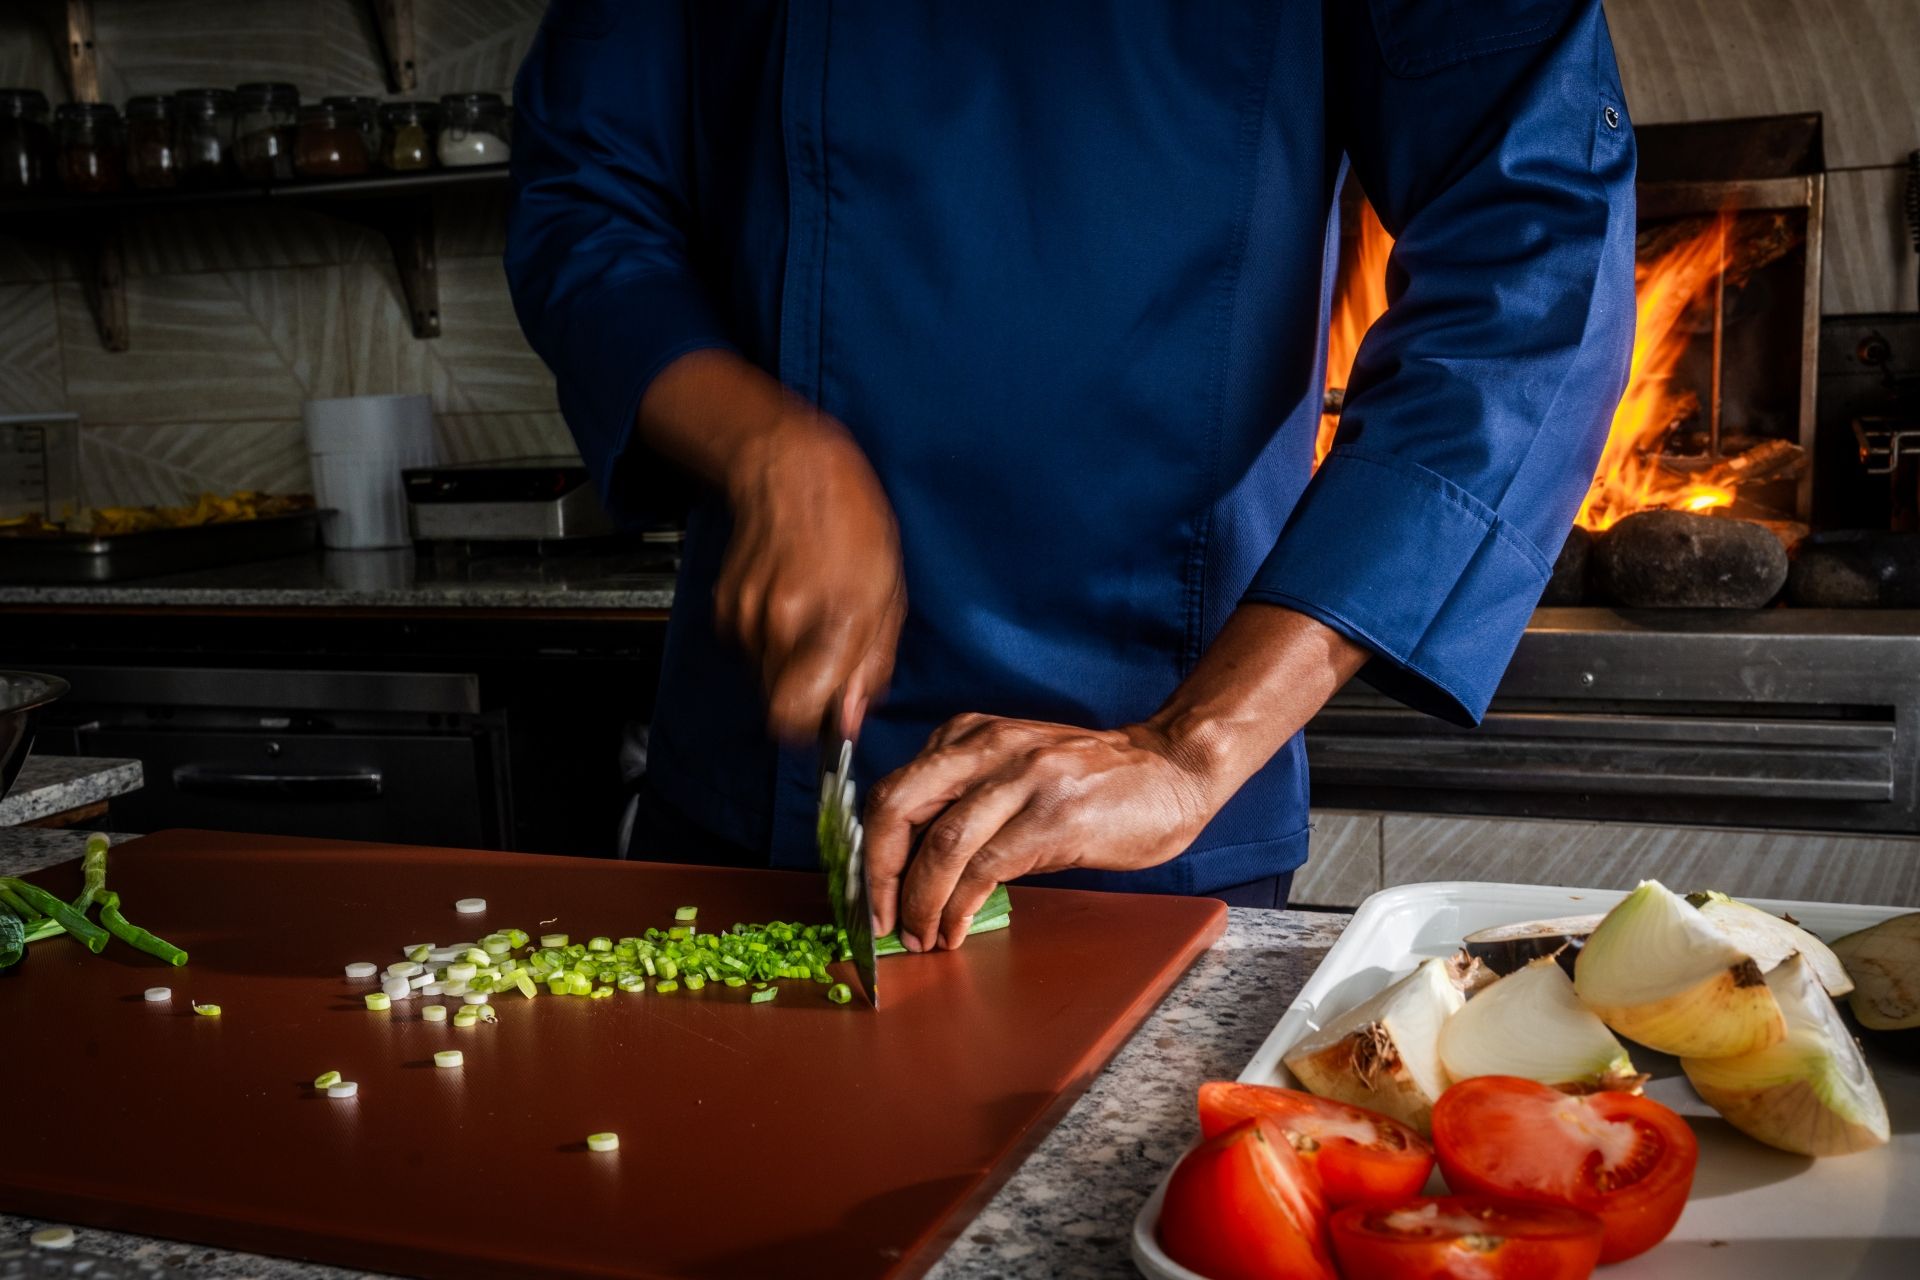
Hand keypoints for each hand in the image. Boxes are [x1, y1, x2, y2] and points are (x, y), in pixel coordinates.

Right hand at [639, 351, 905, 739]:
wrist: (791, 468)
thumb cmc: (850, 522)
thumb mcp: (888, 595)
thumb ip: (871, 664)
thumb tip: (850, 717)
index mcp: (831, 621)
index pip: (796, 716)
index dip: (812, 728)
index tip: (828, 717)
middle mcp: (781, 623)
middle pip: (779, 705)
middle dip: (806, 694)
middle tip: (830, 656)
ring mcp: (745, 614)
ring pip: (765, 676)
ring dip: (789, 662)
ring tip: (813, 615)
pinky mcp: (724, 605)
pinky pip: (750, 648)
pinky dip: (770, 637)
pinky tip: (790, 598)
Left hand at [865, 716, 1217, 951]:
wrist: (1172, 770)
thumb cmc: (1093, 781)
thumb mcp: (1016, 770)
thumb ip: (965, 799)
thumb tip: (910, 867)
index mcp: (969, 736)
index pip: (894, 789)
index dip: (869, 851)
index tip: (864, 895)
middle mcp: (988, 747)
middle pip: (899, 806)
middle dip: (876, 873)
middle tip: (878, 920)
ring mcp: (1023, 778)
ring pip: (940, 842)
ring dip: (919, 900)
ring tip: (919, 936)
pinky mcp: (1054, 815)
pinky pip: (986, 867)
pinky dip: (959, 906)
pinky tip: (955, 929)